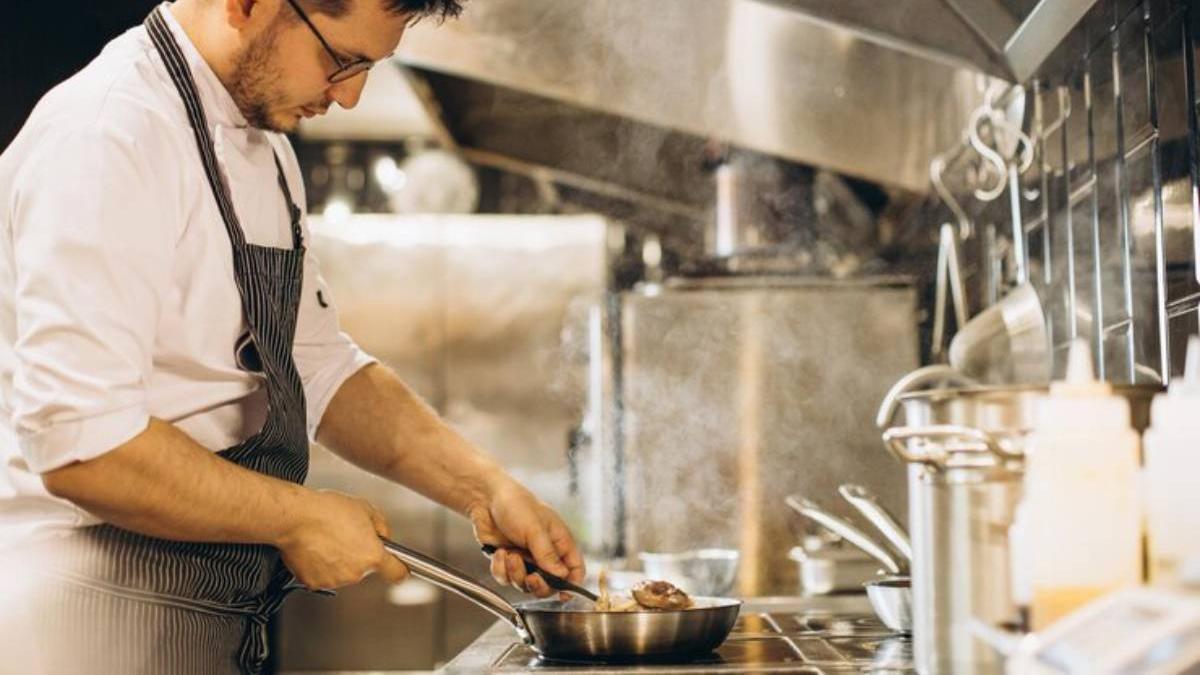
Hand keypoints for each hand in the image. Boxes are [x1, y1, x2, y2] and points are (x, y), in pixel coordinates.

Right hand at [277, 489, 408, 589]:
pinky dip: (320, 566)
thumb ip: (381, 526)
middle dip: (358, 555)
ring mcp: (334, 580)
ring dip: (339, 561)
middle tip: (345, 537)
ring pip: (343, 573)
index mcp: (372, 555)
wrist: (295, 517)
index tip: (399, 568)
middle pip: (364, 569)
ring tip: (327, 540)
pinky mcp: (314, 583)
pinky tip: (315, 549)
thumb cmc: (327, 510)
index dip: (399, 569)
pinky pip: (322, 576)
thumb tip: (383, 536)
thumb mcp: (365, 509)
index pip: (397, 573)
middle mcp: (355, 573)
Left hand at [469, 480, 584, 598]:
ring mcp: (525, 560)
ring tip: (510, 555)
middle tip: (532, 578)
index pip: (574, 569)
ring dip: (516, 574)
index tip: (564, 594)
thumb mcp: (535, 528)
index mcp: (559, 542)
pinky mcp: (507, 562)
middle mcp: (544, 554)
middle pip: (550, 584)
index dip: (572, 584)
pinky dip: (501, 570)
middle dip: (539, 585)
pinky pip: (506, 579)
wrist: (486, 499)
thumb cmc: (516, 504)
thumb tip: (562, 576)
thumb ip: (548, 554)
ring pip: (525, 585)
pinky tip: (499, 553)